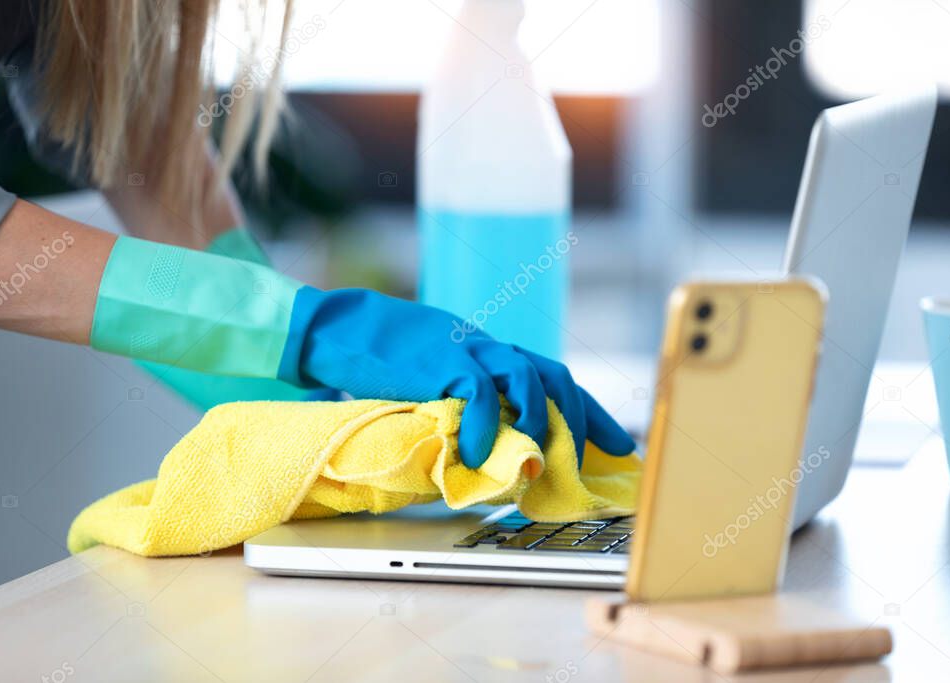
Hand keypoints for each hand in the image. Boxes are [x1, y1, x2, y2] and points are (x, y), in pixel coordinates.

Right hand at [279, 287, 635, 466]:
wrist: (334, 327)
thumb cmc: (376, 357)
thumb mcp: (430, 377)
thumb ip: (460, 400)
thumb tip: (481, 446)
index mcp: (487, 350)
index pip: (552, 376)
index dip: (589, 411)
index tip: (616, 443)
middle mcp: (486, 345)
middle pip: (554, 375)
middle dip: (582, 420)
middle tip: (597, 459)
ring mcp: (466, 347)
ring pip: (528, 377)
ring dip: (539, 422)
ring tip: (534, 459)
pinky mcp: (441, 358)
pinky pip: (480, 391)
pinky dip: (487, 425)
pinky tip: (482, 452)